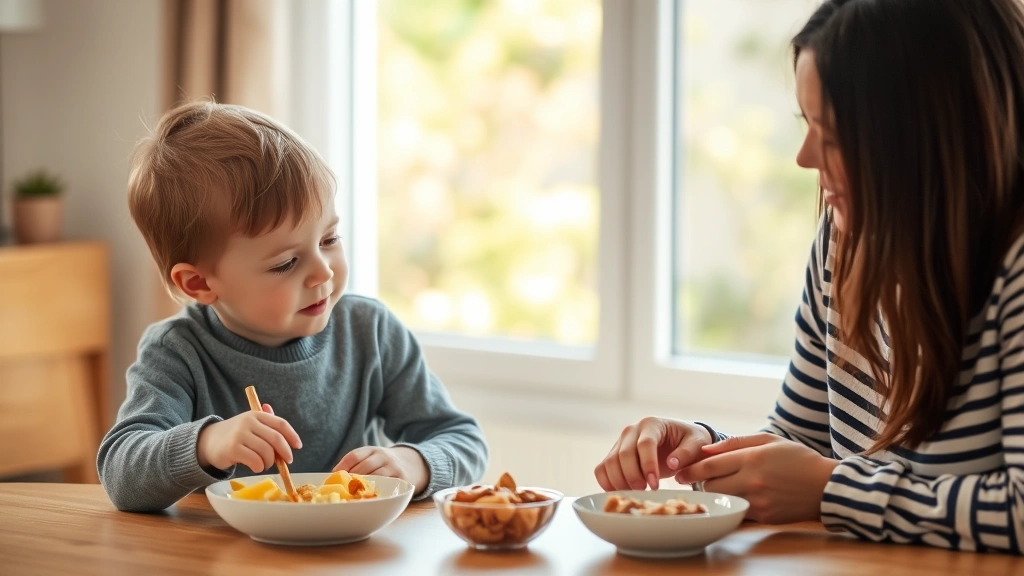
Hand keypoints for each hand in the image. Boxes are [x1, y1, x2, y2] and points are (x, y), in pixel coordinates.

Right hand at [197, 403, 301, 472]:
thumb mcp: (250, 426)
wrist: (207, 441)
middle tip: (287, 461)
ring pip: (266, 451)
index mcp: (256, 415)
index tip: (298, 446)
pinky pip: (255, 461)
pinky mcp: (233, 449)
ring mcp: (240, 435)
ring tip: (265, 464)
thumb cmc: (235, 435)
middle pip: (276, 438)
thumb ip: (268, 428)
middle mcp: (248, 422)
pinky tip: (256, 467)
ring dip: (269, 462)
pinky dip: (259, 467)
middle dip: (285, 452)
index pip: (280, 424)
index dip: (292, 435)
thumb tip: (292, 438)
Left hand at [334, 446, 429, 495]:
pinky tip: (369, 498)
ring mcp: (393, 467)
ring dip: (363, 487)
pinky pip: (387, 486)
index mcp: (372, 450)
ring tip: (353, 495)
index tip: (333, 476)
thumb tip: (333, 477)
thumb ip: (356, 464)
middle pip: (364, 467)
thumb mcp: (372, 458)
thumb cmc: (383, 465)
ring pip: (375, 477)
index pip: (354, 455)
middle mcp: (383, 456)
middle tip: (342, 489)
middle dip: (351, 479)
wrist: (410, 464)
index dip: (343, 466)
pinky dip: (376, 493)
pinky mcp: (402, 479)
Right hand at [594, 417, 713, 490]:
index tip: (655, 485)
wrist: (680, 439)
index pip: (645, 444)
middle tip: (645, 492)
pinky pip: (602, 469)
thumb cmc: (690, 441)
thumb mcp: (697, 444)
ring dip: (620, 482)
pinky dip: (607, 483)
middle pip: (623, 454)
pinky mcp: (614, 455)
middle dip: (633, 477)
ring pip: (609, 463)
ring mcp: (620, 442)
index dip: (648, 465)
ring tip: (636, 493)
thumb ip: (687, 453)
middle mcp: (632, 430)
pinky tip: (622, 492)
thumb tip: (671, 463)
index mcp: (652, 424)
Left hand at [675, 433, 838, 523]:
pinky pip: (738, 512)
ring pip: (722, 500)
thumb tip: (706, 450)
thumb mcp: (768, 440)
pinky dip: (731, 505)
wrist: (826, 487)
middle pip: (711, 486)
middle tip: (695, 479)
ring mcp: (758, 501)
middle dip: (700, 482)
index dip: (690, 469)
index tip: (679, 471)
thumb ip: (735, 443)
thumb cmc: (797, 458)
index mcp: (752, 458)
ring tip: (714, 487)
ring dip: (714, 494)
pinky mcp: (764, 517)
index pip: (710, 465)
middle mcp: (753, 481)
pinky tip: (732, 498)